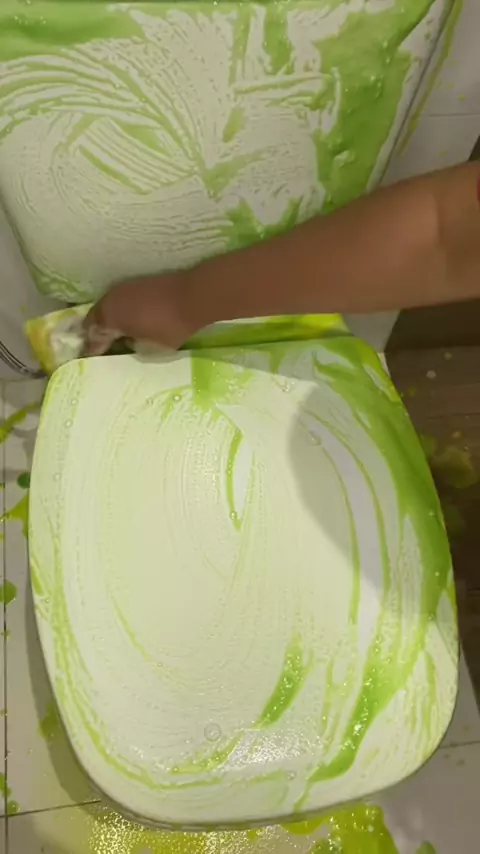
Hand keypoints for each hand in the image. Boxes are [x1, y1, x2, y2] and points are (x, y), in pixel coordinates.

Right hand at [83, 272, 199, 355]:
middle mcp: (111, 299)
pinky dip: (122, 312)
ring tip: (114, 335)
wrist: (194, 295)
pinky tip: (130, 320)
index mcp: (108, 316)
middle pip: (96, 319)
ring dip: (109, 320)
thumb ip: (133, 347)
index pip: (93, 337)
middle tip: (99, 347)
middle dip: (96, 333)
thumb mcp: (149, 349)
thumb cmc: (170, 326)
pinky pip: (122, 301)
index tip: (91, 359)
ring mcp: (124, 288)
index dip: (92, 350)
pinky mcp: (139, 283)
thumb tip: (128, 340)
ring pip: (109, 307)